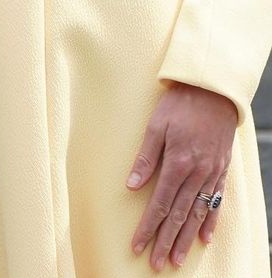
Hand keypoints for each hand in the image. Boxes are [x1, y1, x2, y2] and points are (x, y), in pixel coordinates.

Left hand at [128, 82, 234, 269]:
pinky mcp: (221, 171)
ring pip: (198, 214)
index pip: (160, 204)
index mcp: (178, 163)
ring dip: (186, 239)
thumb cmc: (179, 104)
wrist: (212, 91)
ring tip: (177, 259)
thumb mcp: (155, 125)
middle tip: (157, 264)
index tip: (138, 245)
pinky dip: (209, 222)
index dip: (148, 227)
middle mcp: (197, 174)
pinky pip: (216, 203)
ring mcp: (212, 174)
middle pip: (179, 216)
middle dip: (165, 241)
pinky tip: (203, 238)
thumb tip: (131, 187)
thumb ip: (145, 158)